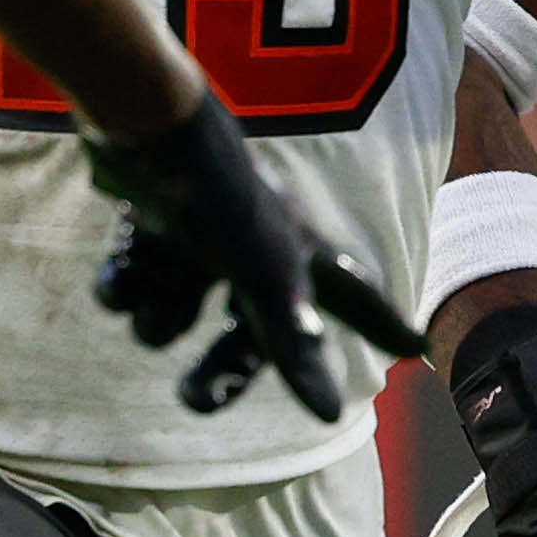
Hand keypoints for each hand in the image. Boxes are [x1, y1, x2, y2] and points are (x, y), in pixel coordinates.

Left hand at [81, 99, 411, 421]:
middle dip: (220, 371)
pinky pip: (133, 281)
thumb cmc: (221, 197)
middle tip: (196, 398)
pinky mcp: (148, 218)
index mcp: (297, 251)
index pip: (354, 296)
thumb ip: (293, 345)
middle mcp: (255, 245)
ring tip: (149, 308)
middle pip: (250, 332)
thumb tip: (329, 415)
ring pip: (179, 311)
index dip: (383, 323)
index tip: (414, 343)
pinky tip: (122, 274)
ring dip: (158, 319)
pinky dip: (125, 286)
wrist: (146, 121)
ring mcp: (199, 233)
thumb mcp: (265, 276)